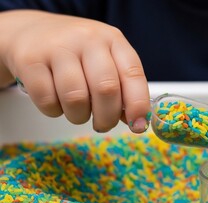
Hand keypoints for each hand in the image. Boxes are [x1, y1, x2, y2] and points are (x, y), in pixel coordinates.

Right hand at [0, 10, 149, 132]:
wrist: (32, 32)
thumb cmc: (77, 54)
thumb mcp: (106, 61)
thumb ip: (122, 88)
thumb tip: (135, 121)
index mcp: (113, 40)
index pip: (133, 74)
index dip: (138, 104)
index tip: (138, 126)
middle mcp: (88, 39)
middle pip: (106, 89)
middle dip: (107, 117)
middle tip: (103, 125)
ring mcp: (57, 47)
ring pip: (76, 98)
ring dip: (79, 116)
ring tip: (78, 112)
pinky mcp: (30, 60)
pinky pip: (48, 100)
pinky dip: (55, 111)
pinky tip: (56, 102)